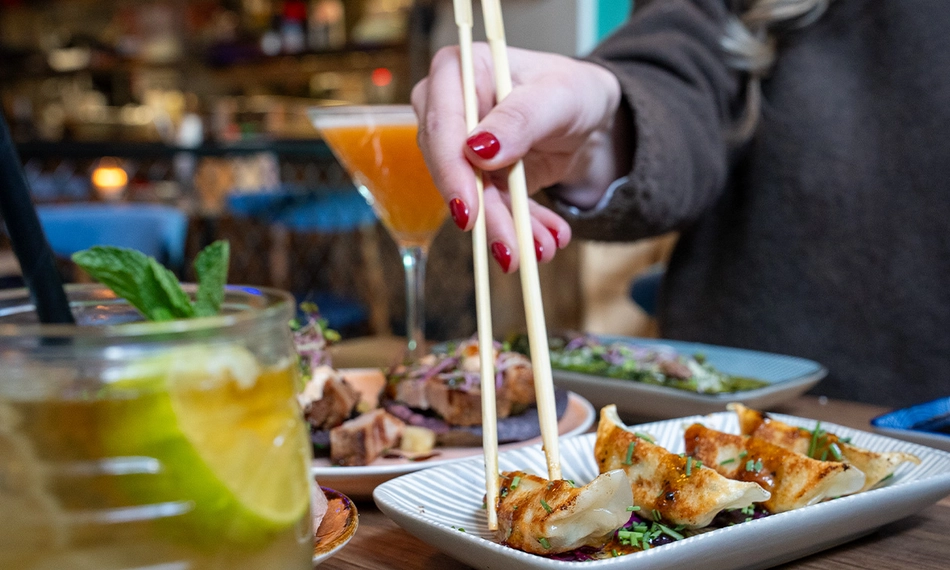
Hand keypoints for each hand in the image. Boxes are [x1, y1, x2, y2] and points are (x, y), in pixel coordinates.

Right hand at [412, 43, 625, 272]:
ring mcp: (462, 147)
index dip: (451, 171)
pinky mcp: (479, 178)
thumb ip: (520, 119)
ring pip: (473, 198)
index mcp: (461, 70)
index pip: (441, 124)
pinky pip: (493, 209)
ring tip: (539, 249)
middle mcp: (451, 108)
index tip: (469, 210)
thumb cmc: (574, 91)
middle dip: (485, 214)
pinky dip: (520, 228)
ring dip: (507, 229)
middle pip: (451, 168)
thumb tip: (477, 150)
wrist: (592, 117)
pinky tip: (546, 238)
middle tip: (509, 250)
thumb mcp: (558, 96)